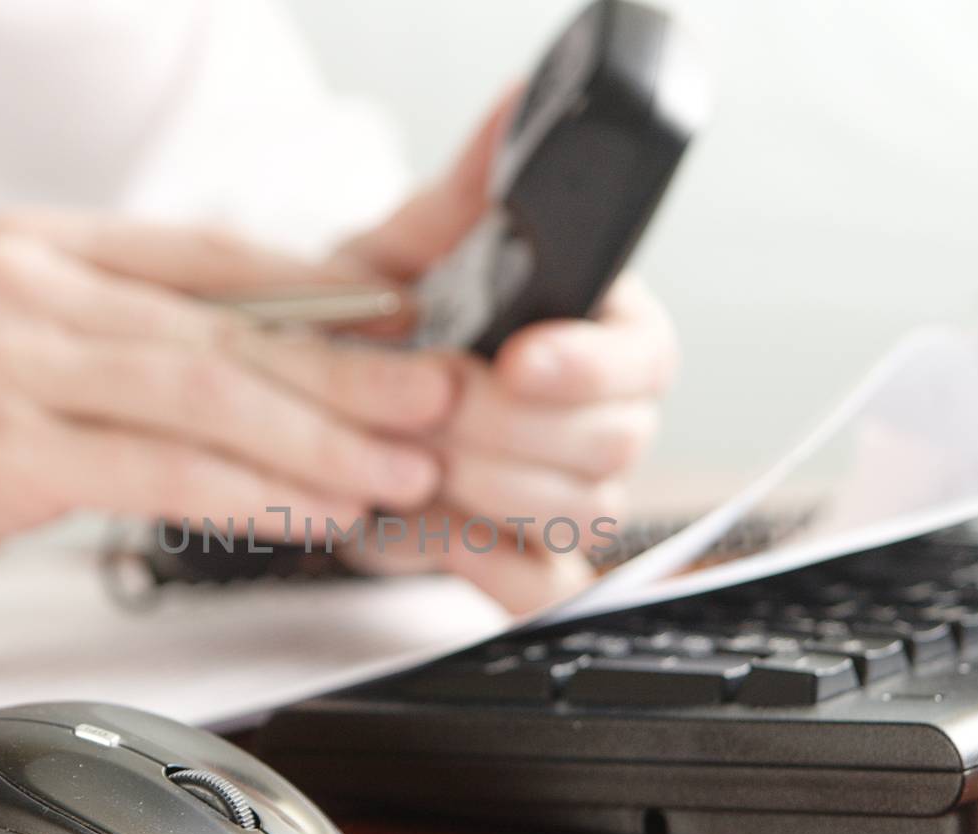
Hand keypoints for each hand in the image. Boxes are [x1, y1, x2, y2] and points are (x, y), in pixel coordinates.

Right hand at [0, 212, 456, 628]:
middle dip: (353, 372)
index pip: (218, 257)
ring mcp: (7, 362)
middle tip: (442, 404)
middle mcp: (28, 288)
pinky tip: (309, 511)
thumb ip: (125, 348)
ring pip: (205, 394)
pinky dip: (247, 494)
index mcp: (45, 250)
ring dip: (320, 437)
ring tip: (401, 470)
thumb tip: (267, 377)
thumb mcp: (16, 358)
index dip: (329, 297)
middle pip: (230, 328)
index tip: (413, 334)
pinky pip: (155, 471)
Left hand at [333, 95, 677, 611]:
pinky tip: (407, 515)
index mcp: (599, 335)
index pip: (646, 359)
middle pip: (611, 446)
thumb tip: (521, 99)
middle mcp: (600, 422)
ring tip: (401, 450)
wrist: (331, 396)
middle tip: (420, 404)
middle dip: (501, 429)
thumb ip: (470, 187)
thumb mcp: (413, 246)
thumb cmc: (386, 319)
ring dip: (477, 487)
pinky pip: (535, 591)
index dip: (587, 365)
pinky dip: (467, 560)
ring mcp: (571, 499)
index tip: (516, 357)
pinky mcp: (529, 566)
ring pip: (575, 516)